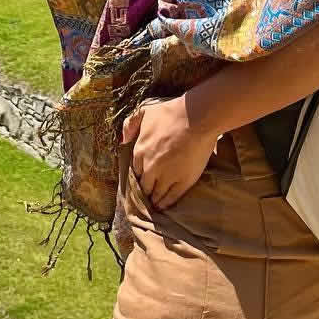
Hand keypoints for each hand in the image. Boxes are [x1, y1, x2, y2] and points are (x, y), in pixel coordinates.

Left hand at [122, 97, 214, 211]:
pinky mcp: (182, 182)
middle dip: (145, 190)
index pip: (134, 171)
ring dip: (154, 200)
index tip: (142, 179)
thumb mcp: (146, 111)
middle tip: (148, 195)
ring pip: (156, 195)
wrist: (196, 118)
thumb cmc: (172, 113)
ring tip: (155, 204)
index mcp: (139, 151)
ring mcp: (166, 176)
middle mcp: (150, 167)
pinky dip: (166, 204)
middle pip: (144, 185)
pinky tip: (164, 206)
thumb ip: (131, 124)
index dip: (138, 176)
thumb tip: (122, 139)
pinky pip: (170, 198)